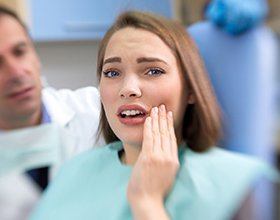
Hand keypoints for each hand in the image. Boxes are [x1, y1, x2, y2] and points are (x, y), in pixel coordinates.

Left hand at [127, 105, 178, 219]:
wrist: (147, 200)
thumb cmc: (155, 190)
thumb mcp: (167, 175)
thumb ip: (167, 161)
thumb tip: (164, 149)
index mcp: (174, 161)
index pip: (172, 138)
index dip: (170, 125)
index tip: (169, 115)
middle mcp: (168, 157)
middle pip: (166, 133)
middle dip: (164, 118)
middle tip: (163, 107)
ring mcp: (158, 157)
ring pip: (158, 133)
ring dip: (157, 119)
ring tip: (156, 109)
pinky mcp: (148, 157)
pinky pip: (149, 138)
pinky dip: (149, 127)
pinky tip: (148, 118)